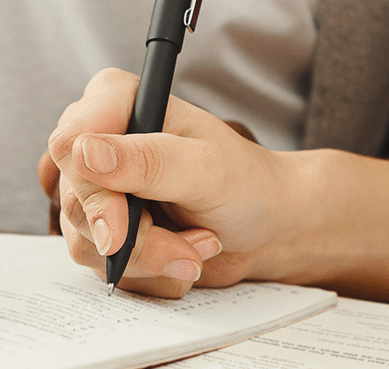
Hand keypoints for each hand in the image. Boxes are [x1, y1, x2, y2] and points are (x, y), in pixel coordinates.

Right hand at [39, 69, 388, 310]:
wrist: (320, 243)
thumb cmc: (280, 196)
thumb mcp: (217, 175)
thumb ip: (148, 160)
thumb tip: (85, 146)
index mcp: (134, 107)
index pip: (67, 124)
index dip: (79, 167)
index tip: (108, 193)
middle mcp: (126, 147)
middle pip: (70, 193)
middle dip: (125, 230)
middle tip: (182, 245)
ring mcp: (130, 196)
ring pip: (90, 239)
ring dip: (146, 261)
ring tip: (205, 259)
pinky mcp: (143, 239)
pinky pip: (117, 270)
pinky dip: (156, 280)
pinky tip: (198, 272)